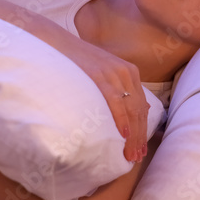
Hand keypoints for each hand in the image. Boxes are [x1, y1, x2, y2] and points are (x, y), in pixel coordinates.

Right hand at [49, 33, 148, 163]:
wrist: (57, 41)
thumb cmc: (76, 61)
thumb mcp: (103, 73)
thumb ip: (119, 89)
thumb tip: (139, 109)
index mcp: (130, 72)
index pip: (141, 107)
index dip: (143, 130)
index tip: (140, 149)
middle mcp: (126, 72)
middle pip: (139, 110)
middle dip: (139, 137)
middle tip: (136, 157)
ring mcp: (114, 73)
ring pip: (130, 109)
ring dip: (132, 134)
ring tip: (130, 153)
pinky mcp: (99, 75)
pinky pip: (115, 100)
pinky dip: (121, 118)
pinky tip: (123, 134)